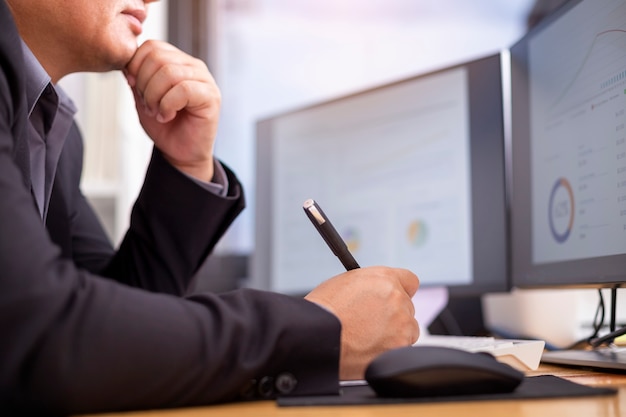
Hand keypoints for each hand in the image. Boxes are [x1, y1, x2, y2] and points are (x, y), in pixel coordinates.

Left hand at [124, 40, 220, 181]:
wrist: (181, 153)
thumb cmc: (165, 127)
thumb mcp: (143, 97)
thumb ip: (136, 77)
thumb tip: (124, 60)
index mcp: (178, 61)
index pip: (151, 46)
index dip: (135, 65)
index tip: (133, 87)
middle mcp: (193, 66)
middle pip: (158, 57)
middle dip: (144, 83)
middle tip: (147, 105)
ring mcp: (204, 80)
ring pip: (169, 72)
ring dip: (155, 97)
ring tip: (157, 112)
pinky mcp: (211, 96)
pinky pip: (183, 90)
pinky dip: (167, 105)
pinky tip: (168, 116)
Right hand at [305, 266, 419, 379]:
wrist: (317, 336)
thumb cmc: (324, 311)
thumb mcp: (346, 282)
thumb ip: (371, 285)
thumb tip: (378, 292)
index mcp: (384, 279)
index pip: (410, 281)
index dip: (402, 291)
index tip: (396, 299)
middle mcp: (397, 298)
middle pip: (407, 307)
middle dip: (393, 315)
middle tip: (372, 323)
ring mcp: (401, 323)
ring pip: (408, 330)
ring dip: (394, 334)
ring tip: (368, 338)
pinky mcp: (400, 346)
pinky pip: (402, 348)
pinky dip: (389, 350)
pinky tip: (370, 349)